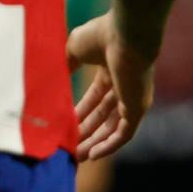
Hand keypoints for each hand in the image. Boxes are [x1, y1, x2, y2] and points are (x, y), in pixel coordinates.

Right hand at [66, 12, 156, 161]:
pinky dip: (110, 145)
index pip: (95, 98)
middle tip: (67, 148)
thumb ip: (65, 65)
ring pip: (113, 127)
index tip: (63, 126)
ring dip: (95, 143)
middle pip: (103, 115)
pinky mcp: (139, 107)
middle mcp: (124, 85)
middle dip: (85, 132)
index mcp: (111, 69)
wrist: (128, 33)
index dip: (79, 113)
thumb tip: (53, 81)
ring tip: (75, 158)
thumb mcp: (74, 49)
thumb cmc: (102, 36)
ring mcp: (133, 97)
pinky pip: (124, 133)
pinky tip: (93, 155)